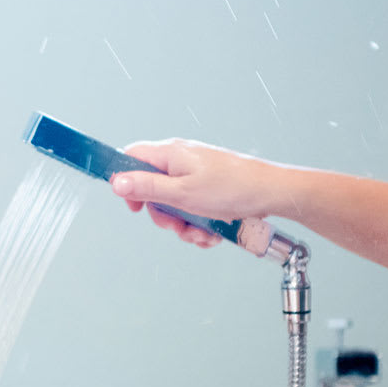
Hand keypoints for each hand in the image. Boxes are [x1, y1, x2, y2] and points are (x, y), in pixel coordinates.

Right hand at [109, 139, 280, 246]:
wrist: (271, 192)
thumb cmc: (232, 188)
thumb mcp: (182, 193)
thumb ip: (147, 187)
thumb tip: (116, 182)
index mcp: (170, 154)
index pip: (132, 157)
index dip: (126, 182)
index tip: (134, 205)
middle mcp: (180, 160)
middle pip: (152, 188)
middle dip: (162, 214)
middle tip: (176, 224)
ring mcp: (195, 174)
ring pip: (173, 203)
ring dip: (183, 224)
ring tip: (200, 232)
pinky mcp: (208, 188)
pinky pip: (191, 208)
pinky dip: (198, 223)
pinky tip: (210, 232)